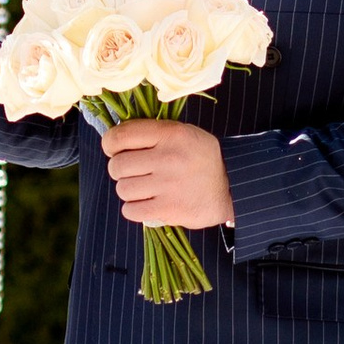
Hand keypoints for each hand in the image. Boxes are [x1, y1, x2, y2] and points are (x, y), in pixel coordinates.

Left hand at [101, 119, 233, 232]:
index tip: (114, 150)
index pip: (121, 135)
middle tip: (133, 172)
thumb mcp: (183, 133)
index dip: (110, 144)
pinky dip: (134, 209)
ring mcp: (169, 185)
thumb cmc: (200, 158)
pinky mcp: (170, 209)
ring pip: (123, 189)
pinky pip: (131, 211)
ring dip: (129, 190)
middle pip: (117, 166)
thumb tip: (114, 141)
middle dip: (120, 170)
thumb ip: (152, 134)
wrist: (232, 186)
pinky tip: (146, 203)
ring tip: (143, 189)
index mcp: (170, 134)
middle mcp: (168, 158)